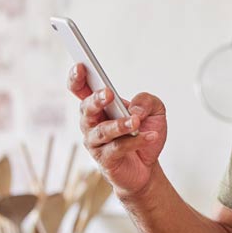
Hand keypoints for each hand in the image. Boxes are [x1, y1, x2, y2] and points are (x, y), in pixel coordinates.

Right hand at [67, 63, 166, 195]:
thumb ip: (147, 101)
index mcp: (99, 105)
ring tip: (135, 121)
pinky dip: (135, 141)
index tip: (81, 66)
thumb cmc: (144, 132)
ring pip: (102, 131)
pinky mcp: (105, 160)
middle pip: (86, 109)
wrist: (149, 166)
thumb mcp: (155, 110)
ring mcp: (96, 143)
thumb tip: (134, 109)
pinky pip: (117, 148)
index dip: (76, 78)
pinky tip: (149, 136)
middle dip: (96, 100)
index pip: (80, 89)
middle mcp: (92, 123)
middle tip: (109, 94)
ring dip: (119, 124)